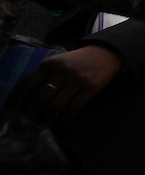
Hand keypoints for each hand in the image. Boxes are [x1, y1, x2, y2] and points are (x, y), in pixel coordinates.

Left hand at [8, 45, 122, 121]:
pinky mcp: (90, 89)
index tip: (11, 108)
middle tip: (30, 118)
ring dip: (48, 117)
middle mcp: (62, 72)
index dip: (17, 98)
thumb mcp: (56, 62)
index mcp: (49, 64)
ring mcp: (77, 80)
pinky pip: (74, 108)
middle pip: (41, 98)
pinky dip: (65, 116)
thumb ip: (42, 75)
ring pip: (56, 105)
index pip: (28, 83)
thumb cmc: (74, 61)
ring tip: (45, 120)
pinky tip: (62, 118)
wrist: (103, 54)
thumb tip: (25, 97)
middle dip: (32, 112)